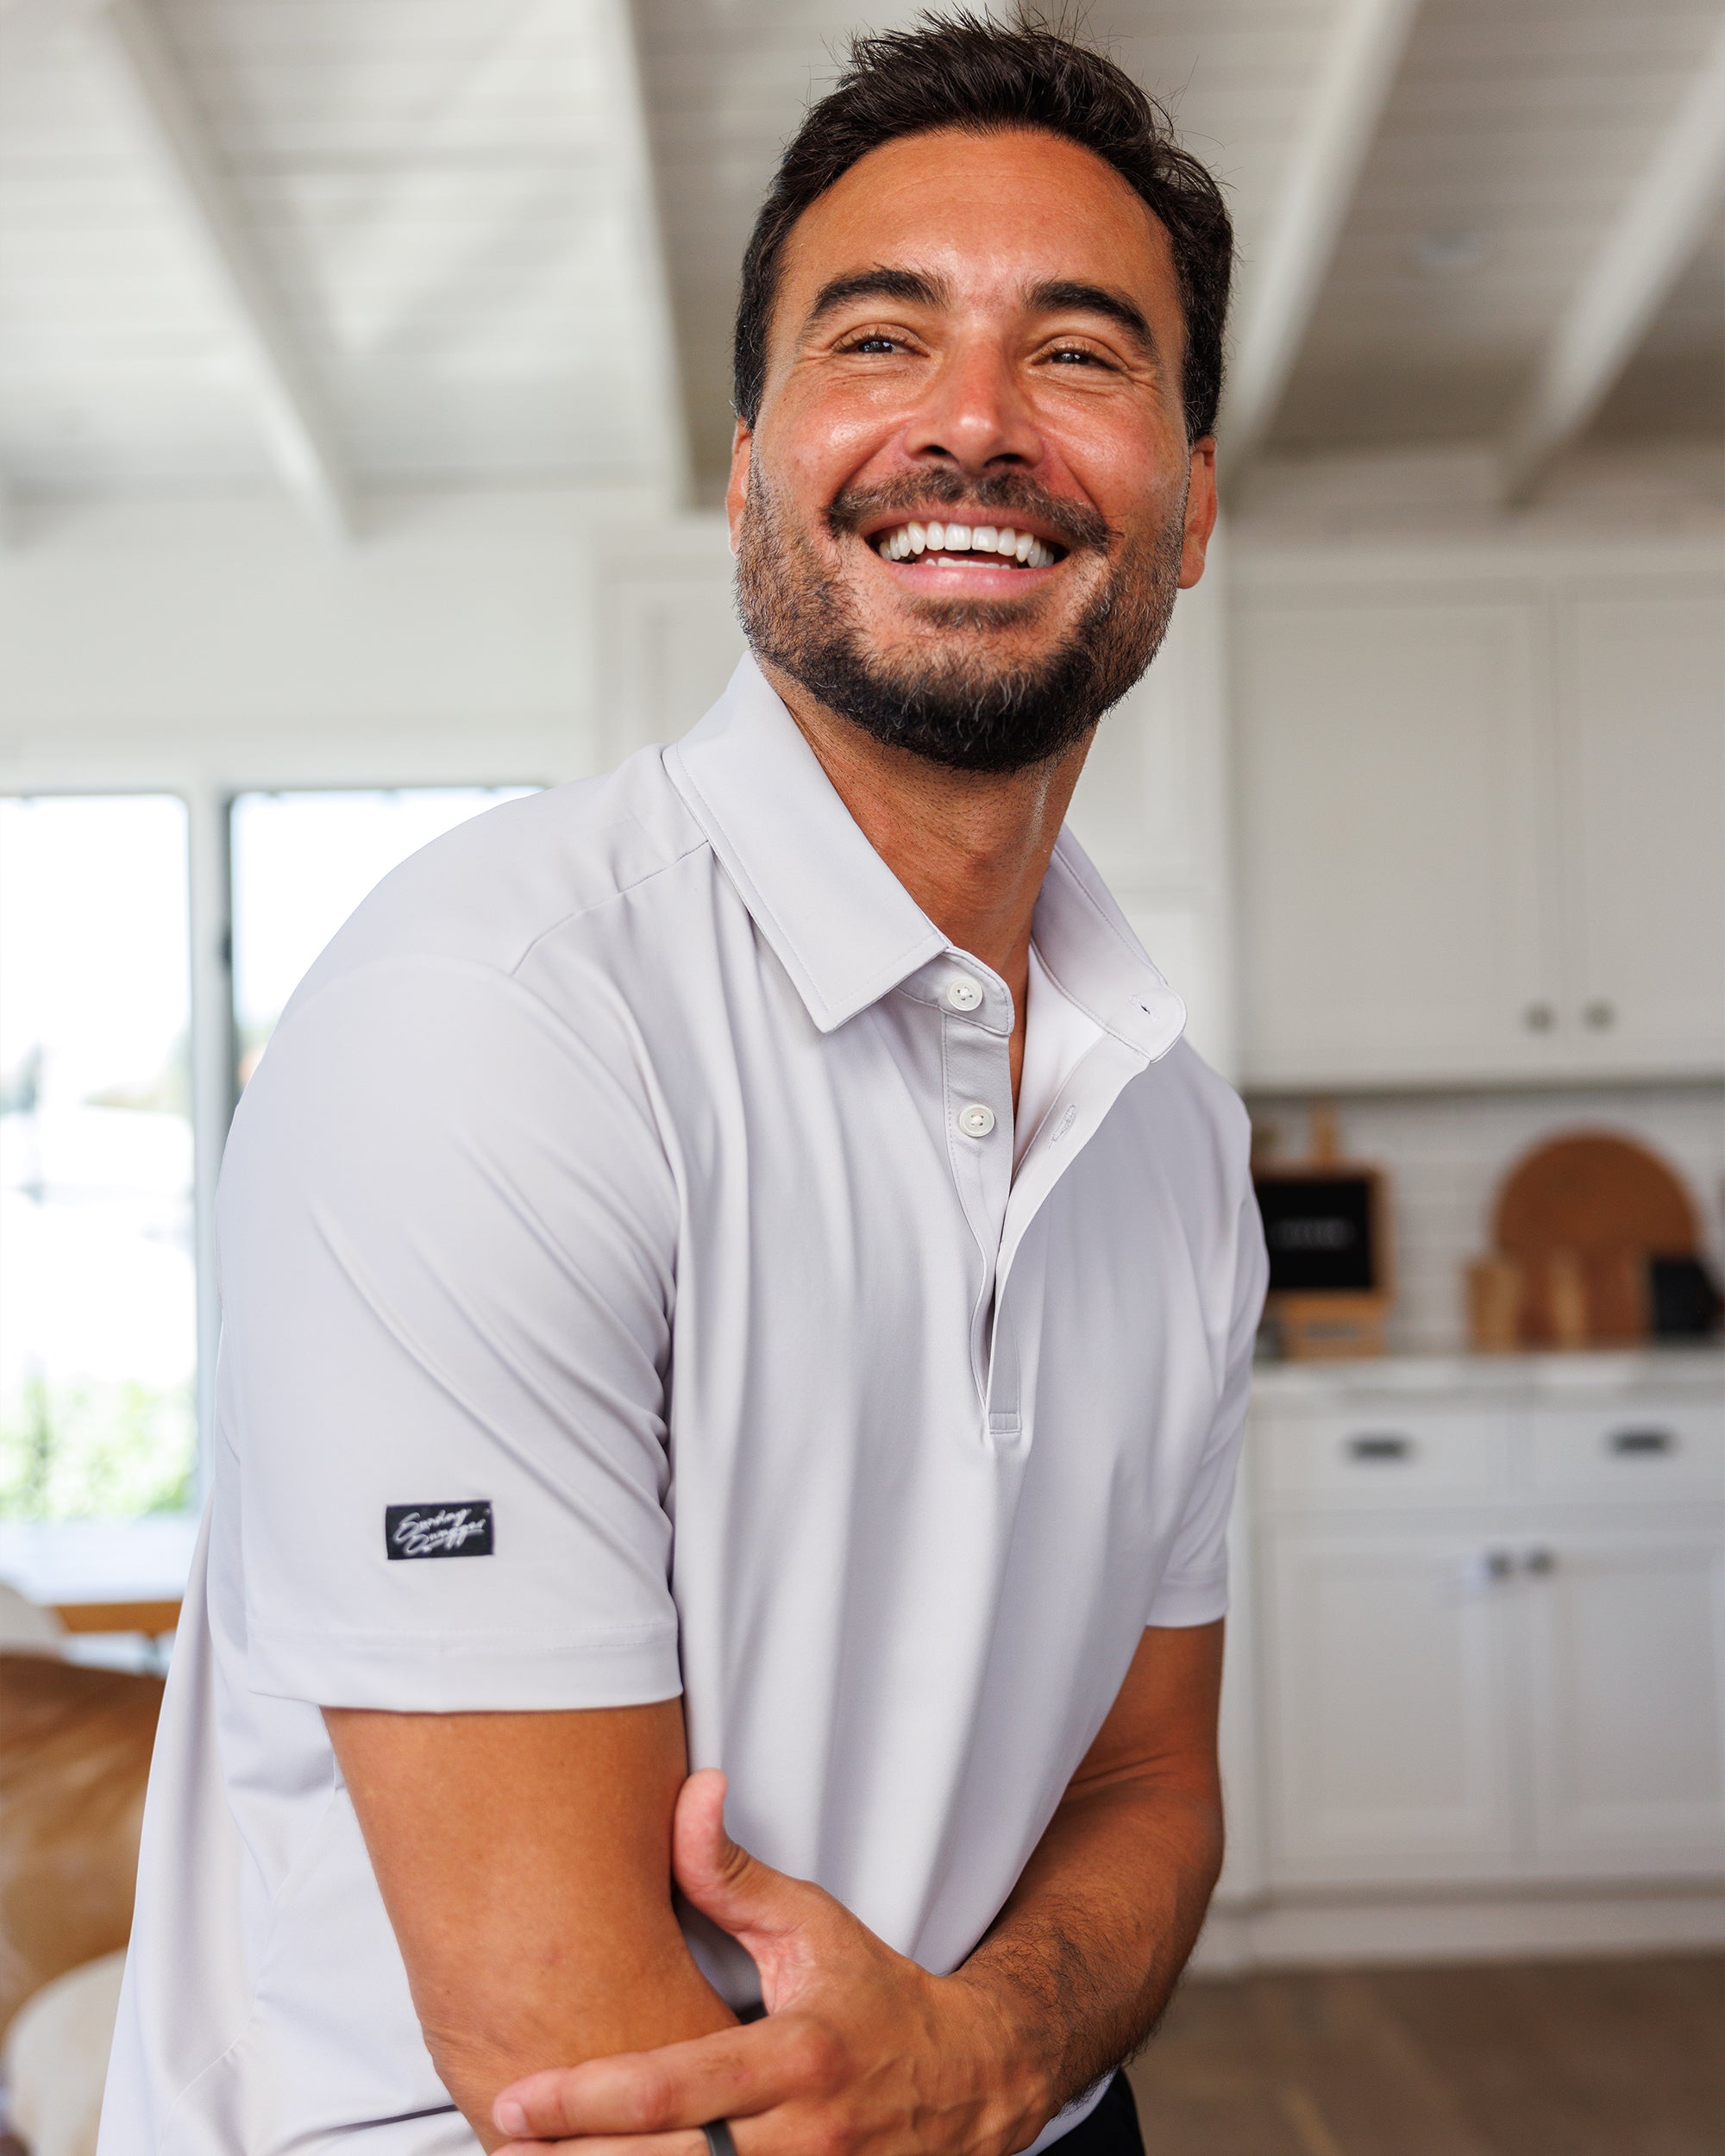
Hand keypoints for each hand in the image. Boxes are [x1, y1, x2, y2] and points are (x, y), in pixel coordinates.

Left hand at [491, 1770, 1053, 2153]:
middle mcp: (804, 2139)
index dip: (586, 2102)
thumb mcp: (813, 1927)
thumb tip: (690, 1794)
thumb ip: (735, 1876)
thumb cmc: (878, 1997)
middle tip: (504, 2142)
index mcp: (799, 2059)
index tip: (517, 2101)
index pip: (675, 2089)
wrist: (975, 2079)